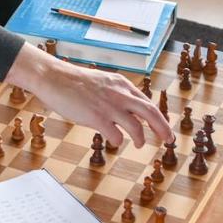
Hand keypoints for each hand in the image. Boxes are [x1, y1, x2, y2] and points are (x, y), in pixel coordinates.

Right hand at [4, 43, 174, 147]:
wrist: (53, 77)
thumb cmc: (74, 81)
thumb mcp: (102, 82)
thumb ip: (116, 93)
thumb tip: (128, 110)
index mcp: (121, 84)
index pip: (148, 102)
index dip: (159, 117)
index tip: (163, 127)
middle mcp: (119, 94)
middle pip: (150, 113)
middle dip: (163, 128)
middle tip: (168, 140)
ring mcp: (108, 106)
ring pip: (136, 127)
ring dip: (140, 139)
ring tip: (139, 145)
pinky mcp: (96, 117)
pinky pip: (115, 136)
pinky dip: (117, 142)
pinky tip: (114, 141)